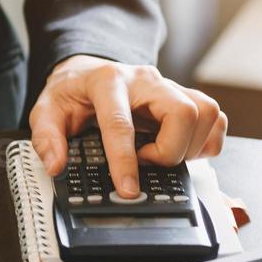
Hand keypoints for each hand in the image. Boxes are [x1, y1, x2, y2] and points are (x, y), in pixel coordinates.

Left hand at [29, 56, 227, 197]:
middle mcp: (146, 80)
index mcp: (108, 82)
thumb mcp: (46, 110)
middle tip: (148, 163)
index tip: (127, 189)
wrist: (87, 72)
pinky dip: (206, 142)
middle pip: (182, 112)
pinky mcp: (185, 96)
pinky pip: (215, 119)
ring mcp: (169, 86)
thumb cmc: (72, 93)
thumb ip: (47, 137)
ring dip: (191, 146)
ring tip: (162, 157)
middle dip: (170, 150)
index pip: (122, 123)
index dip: (126, 161)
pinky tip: (182, 151)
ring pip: (206, 112)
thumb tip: (56, 165)